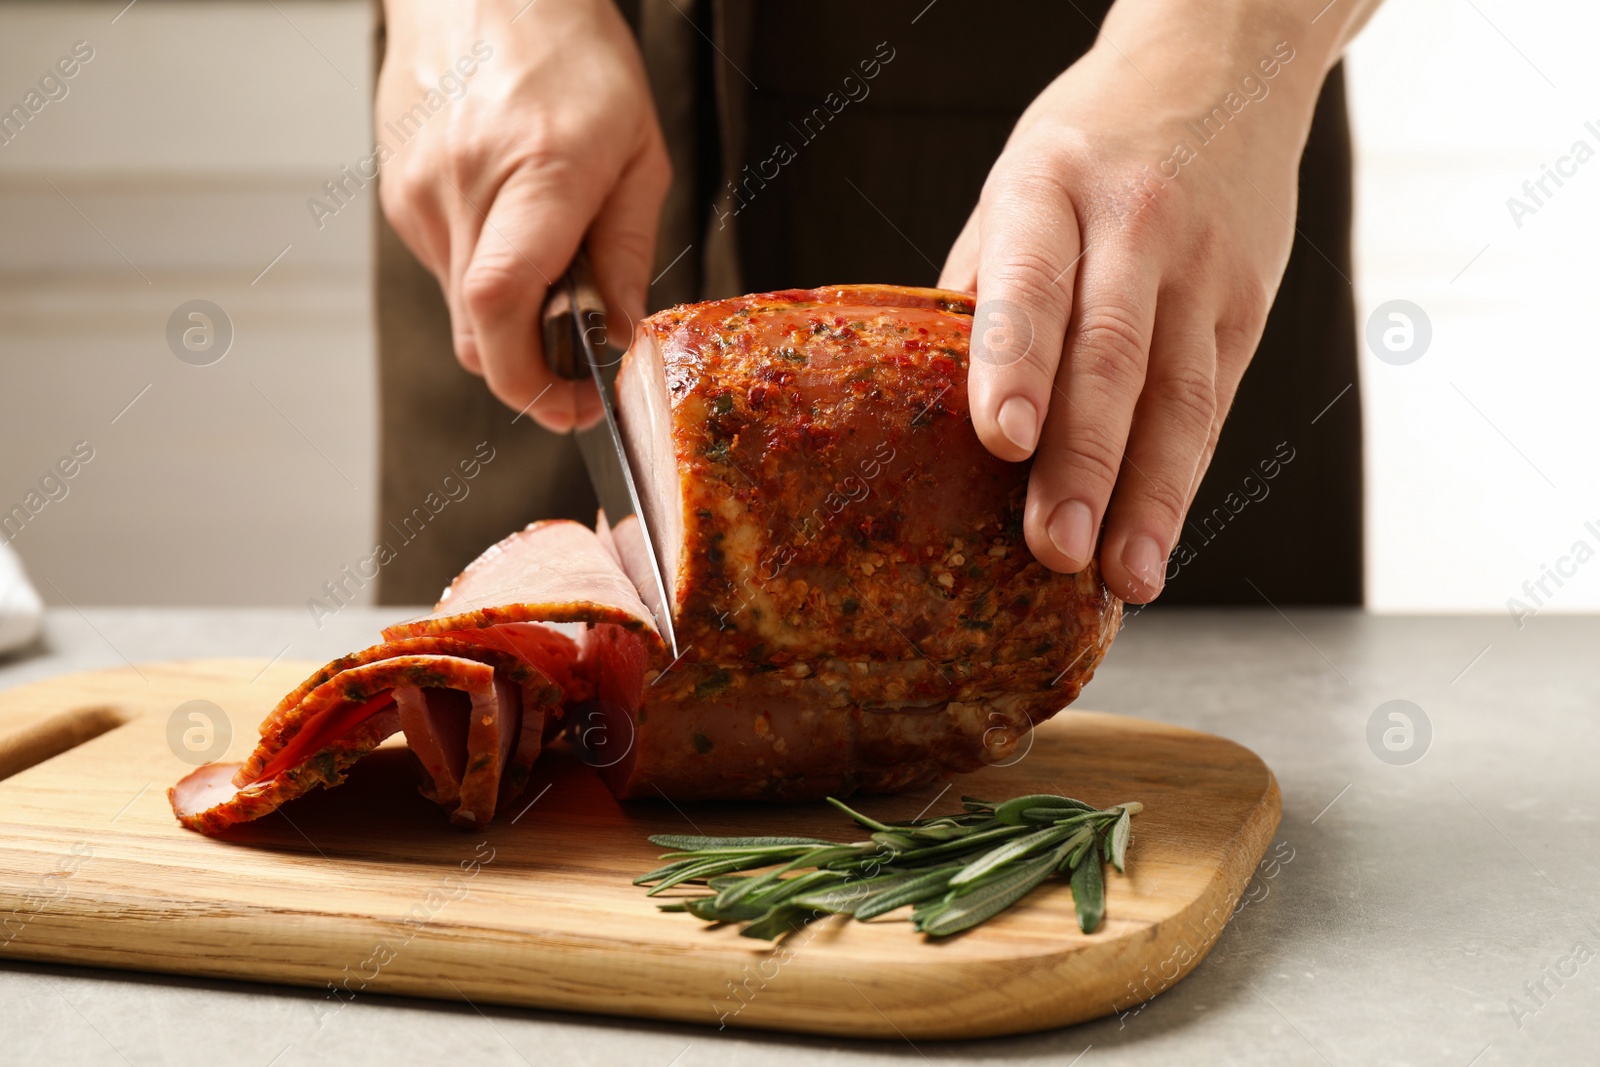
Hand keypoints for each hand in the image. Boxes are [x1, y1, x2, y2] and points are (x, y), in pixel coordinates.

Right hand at [378, 0, 668, 429]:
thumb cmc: (572, 53)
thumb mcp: (638, 151)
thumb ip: (627, 253)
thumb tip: (616, 334)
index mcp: (535, 170)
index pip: (500, 304)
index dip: (530, 379)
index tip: (573, 402)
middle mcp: (461, 187)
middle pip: (478, 330)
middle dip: (531, 366)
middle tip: (578, 364)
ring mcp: (417, 193)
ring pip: (461, 306)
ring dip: (512, 311)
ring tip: (551, 250)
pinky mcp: (397, 196)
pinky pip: (446, 268)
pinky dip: (487, 272)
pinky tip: (513, 220)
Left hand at [941, 8, 1359, 602]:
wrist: (1225, 63)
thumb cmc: (1089, 146)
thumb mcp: (1016, 187)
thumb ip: (982, 290)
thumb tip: (923, 409)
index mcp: (1051, 186)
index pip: (1034, 282)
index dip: (1016, 364)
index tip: (998, 439)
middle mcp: (1136, 225)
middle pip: (1114, 356)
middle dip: (1084, 462)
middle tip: (1056, 549)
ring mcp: (1205, 267)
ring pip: (1179, 396)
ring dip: (1149, 498)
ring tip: (1121, 577)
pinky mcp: (1248, 305)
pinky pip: (1212, 406)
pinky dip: (1181, 482)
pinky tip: (1154, 542)